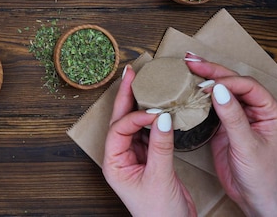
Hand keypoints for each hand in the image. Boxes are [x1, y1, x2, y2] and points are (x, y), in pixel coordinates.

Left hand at [103, 65, 196, 216]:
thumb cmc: (159, 214)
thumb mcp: (160, 178)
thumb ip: (161, 146)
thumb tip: (161, 117)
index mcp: (114, 163)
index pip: (119, 130)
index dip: (136, 117)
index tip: (155, 111)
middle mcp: (120, 157)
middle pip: (120, 120)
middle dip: (126, 96)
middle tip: (131, 73)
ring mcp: (134, 157)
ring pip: (134, 125)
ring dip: (140, 105)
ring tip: (145, 83)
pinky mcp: (149, 160)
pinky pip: (148, 134)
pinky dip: (153, 120)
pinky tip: (159, 108)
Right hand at [185, 54, 276, 216]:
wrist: (256, 198)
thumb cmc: (263, 175)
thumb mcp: (247, 145)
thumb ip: (233, 117)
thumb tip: (219, 91)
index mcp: (269, 110)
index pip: (246, 85)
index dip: (226, 81)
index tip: (206, 85)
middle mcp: (254, 109)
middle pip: (232, 81)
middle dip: (211, 70)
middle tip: (189, 61)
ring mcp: (238, 116)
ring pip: (220, 90)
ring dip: (204, 79)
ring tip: (186, 68)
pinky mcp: (224, 125)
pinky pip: (211, 105)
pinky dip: (198, 97)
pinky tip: (187, 90)